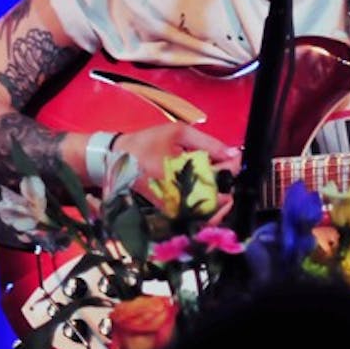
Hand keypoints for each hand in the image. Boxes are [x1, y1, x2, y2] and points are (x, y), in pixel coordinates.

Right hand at [111, 123, 240, 208]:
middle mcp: (174, 199)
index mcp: (177, 177)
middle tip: (229, 172)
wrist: (115, 159)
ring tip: (219, 180)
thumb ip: (209, 143)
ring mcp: (171, 209)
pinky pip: (192, 215)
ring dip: (218, 198)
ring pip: (205, 214)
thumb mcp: (178, 133)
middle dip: (227, 187)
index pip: (216, 183)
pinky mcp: (167, 213)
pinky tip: (206, 188)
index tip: (235, 160)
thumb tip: (234, 153)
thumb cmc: (146, 143)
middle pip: (214, 205)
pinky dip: (204, 205)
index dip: (231, 171)